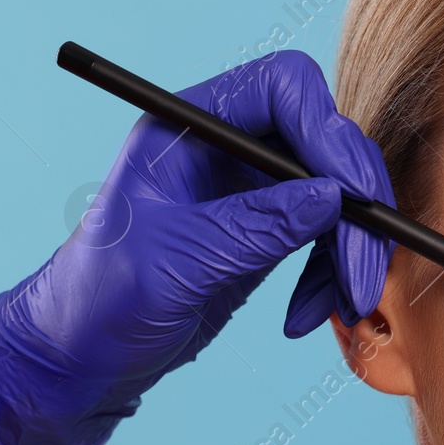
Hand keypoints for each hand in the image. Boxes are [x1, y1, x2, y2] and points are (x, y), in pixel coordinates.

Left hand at [0, 50, 392, 444]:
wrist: (82, 354)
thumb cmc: (102, 298)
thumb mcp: (179, 259)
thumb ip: (256, 224)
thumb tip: (333, 199)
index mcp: (190, 124)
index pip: (284, 89)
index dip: (328, 134)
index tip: (354, 196)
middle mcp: (227, 145)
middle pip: (326, 147)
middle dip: (353, 213)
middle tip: (361, 275)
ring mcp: (251, 189)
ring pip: (338, 198)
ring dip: (350, 255)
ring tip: (342, 308)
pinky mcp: (269, 232)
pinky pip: (328, 239)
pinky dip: (331, 279)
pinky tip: (306, 316)